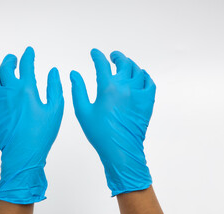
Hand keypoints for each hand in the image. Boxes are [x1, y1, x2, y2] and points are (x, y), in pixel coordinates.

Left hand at [0, 47, 63, 203]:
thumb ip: (55, 88)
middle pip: (5, 68)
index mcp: (26, 89)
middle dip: (9, 60)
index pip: (26, 65)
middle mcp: (9, 92)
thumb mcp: (55, 109)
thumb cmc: (42, 133)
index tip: (29, 51)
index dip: (28, 56)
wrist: (23, 153)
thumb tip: (53, 71)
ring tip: (4, 71)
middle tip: (13, 58)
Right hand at [70, 49, 155, 195]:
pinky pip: (149, 82)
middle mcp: (125, 87)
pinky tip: (139, 76)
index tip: (94, 53)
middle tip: (113, 56)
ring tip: (125, 65)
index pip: (102, 64)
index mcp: (108, 88)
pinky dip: (144, 76)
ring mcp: (139, 93)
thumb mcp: (83, 111)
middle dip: (117, 57)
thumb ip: (78, 90)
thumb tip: (74, 74)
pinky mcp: (147, 102)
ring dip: (130, 65)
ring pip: (137, 70)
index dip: (97, 56)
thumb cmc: (100, 133)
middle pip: (123, 63)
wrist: (121, 149)